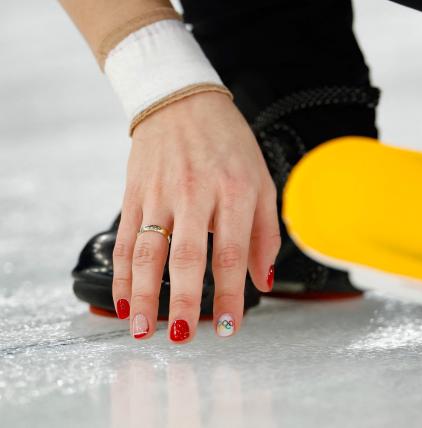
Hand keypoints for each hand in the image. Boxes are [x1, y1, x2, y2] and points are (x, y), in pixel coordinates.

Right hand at [112, 91, 279, 341]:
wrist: (182, 100)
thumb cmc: (229, 144)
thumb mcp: (261, 180)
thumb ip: (266, 232)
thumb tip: (262, 281)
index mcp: (234, 192)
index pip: (231, 253)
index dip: (230, 295)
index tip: (228, 327)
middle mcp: (195, 194)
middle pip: (187, 257)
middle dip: (183, 301)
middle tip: (183, 336)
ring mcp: (160, 193)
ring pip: (147, 252)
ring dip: (143, 295)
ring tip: (143, 329)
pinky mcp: (135, 193)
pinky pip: (124, 239)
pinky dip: (121, 273)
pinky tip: (123, 299)